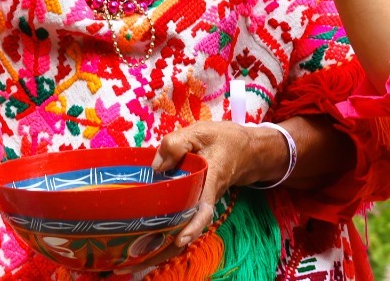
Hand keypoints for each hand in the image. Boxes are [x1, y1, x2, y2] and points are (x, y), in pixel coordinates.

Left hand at [150, 121, 285, 252]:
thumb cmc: (226, 140)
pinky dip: (170, 231)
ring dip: (166, 243)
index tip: (180, 240)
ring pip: (187, 226)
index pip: (205, 208)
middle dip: (170, 245)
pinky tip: (150, 239)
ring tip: (141, 257)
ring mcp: (203, 202)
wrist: (248, 150)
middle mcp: (208, 197)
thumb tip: (156, 166)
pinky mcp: (199, 201)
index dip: (194, 226)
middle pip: (190, 227)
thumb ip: (177, 143)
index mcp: (211, 180)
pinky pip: (186, 219)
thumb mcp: (202, 132)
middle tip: (143, 258)